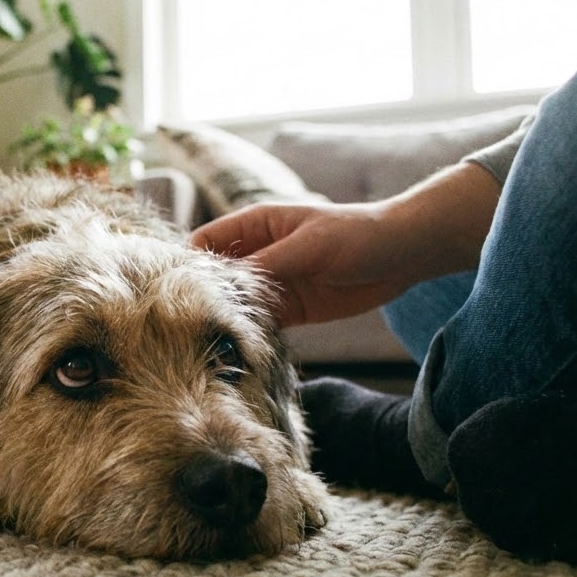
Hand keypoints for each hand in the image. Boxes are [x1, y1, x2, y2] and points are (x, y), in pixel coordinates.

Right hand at [191, 163, 501, 326]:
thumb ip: (266, 265)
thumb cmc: (355, 234)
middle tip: (187, 328)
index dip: (187, 266)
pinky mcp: (290, 309)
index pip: (204, 243)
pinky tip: (242, 351)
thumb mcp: (307, 246)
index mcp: (254, 226)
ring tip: (210, 344)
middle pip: (215, 279)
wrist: (402, 254)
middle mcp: (257, 254)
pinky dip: (251, 336)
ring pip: (235, 305)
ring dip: (226, 321)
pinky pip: (261, 324)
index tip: (175, 293)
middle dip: (202, 299)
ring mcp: (273, 284)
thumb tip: (224, 282)